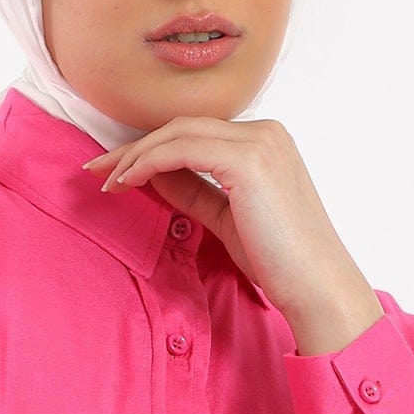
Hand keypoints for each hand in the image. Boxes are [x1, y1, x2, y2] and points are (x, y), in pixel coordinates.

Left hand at [81, 116, 376, 333]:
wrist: (317, 287)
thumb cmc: (281, 262)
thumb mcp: (227, 218)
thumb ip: (194, 191)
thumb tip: (154, 176)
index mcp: (266, 141)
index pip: (194, 132)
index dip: (149, 148)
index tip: (114, 171)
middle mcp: (265, 132)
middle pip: (181, 126)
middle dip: (133, 147)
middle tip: (96, 170)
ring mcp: (259, 142)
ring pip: (178, 133)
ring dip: (135, 155)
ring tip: (106, 181)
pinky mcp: (248, 161)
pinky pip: (182, 150)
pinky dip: (148, 162)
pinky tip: (127, 181)